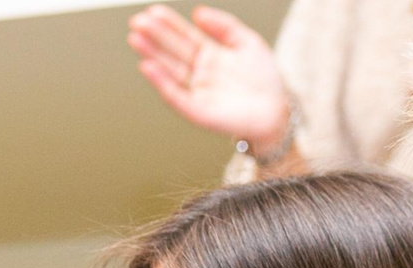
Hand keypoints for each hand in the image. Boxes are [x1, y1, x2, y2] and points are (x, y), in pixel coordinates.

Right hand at [127, 5, 291, 148]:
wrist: (276, 110)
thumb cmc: (264, 80)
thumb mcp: (247, 42)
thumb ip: (224, 25)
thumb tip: (197, 12)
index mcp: (210, 55)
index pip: (185, 36)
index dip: (169, 24)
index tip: (153, 11)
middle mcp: (200, 72)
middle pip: (173, 51)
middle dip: (155, 36)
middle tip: (137, 22)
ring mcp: (197, 91)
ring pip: (170, 70)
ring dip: (152, 55)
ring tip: (136, 39)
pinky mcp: (196, 110)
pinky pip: (175, 95)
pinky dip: (161, 82)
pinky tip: (148, 67)